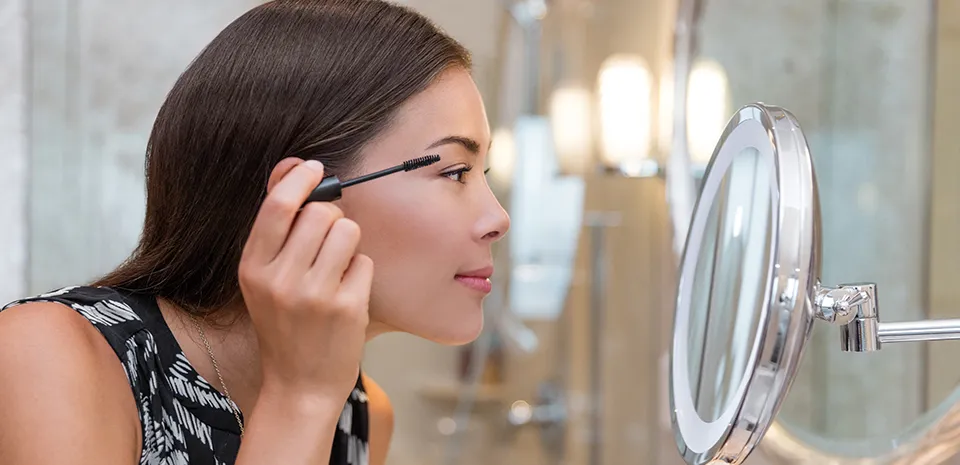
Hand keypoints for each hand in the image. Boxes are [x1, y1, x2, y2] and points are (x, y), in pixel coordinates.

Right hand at [238, 158, 372, 401]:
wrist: (299, 385)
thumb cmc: (285, 325)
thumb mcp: (264, 279)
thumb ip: (276, 227)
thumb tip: (290, 165)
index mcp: (253, 267)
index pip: (278, 205)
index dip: (300, 178)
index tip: (315, 169)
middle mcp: (280, 279)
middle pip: (321, 213)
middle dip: (332, 218)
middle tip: (328, 241)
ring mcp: (314, 294)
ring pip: (348, 231)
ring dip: (349, 243)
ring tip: (337, 269)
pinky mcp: (345, 307)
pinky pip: (365, 262)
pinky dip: (360, 273)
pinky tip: (347, 295)